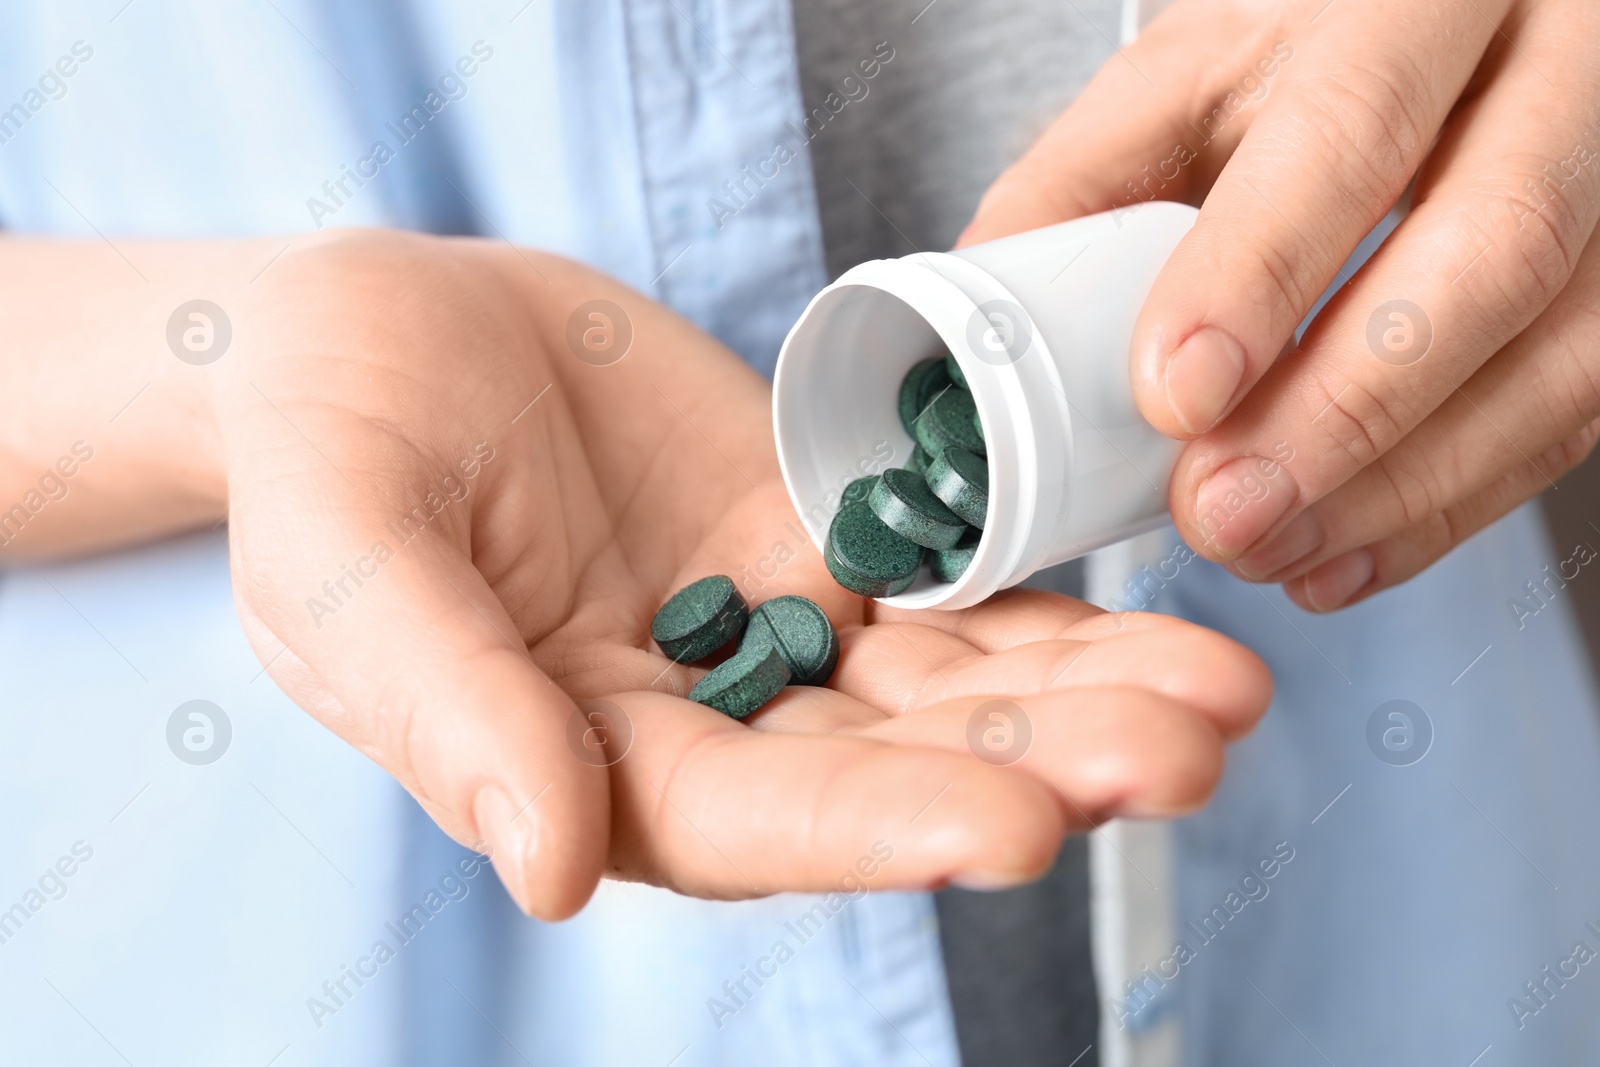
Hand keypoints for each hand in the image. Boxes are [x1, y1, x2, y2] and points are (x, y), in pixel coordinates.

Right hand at [215, 230, 1268, 913]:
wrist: (388, 334)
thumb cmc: (329, 443)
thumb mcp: (344, 558)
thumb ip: (439, 702)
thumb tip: (542, 867)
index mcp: (581, 762)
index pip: (745, 822)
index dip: (878, 830)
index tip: (1019, 829)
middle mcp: (701, 721)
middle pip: (886, 769)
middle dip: (1038, 767)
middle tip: (1185, 751)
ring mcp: (770, 632)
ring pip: (944, 688)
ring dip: (1081, 695)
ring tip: (1220, 693)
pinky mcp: (817, 544)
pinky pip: (944, 583)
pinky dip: (1044, 602)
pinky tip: (1153, 611)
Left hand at [962, 0, 1599, 610]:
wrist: (1435, 29)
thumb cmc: (1295, 51)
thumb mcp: (1177, 82)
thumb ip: (1076, 188)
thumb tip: (973, 331)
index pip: (1354, 126)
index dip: (1261, 273)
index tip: (1172, 396)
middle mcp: (1553, 60)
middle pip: (1494, 246)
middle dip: (1345, 408)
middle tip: (1221, 510)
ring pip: (1561, 348)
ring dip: (1405, 483)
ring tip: (1269, 548)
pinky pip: (1581, 406)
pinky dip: (1456, 504)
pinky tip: (1346, 555)